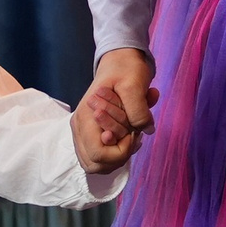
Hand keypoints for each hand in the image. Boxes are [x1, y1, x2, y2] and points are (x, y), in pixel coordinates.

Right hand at [76, 48, 155, 173]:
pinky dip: (116, 153)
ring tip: (131, 137)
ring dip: (118, 156)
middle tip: (133, 137)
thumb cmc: (126, 70)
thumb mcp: (135, 84)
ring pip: (96, 164)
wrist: (120, 61)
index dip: (120, 151)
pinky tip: (128, 137)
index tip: (133, 134)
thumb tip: (145, 131)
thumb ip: (138, 109)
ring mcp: (83, 132)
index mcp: (86, 117)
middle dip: (119, 156)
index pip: (98, 154)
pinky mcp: (90, 133)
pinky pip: (100, 156)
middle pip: (94, 165)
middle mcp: (80, 128)